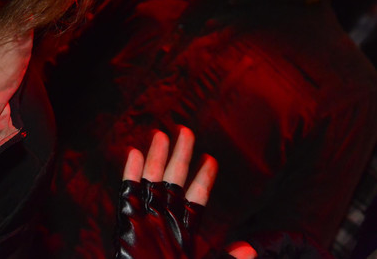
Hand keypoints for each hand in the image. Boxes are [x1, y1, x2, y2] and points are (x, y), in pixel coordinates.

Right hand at [114, 126, 217, 258]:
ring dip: (156, 158)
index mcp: (186, 233)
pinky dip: (130, 173)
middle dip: (180, 156)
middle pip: (173, 181)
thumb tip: (249, 249)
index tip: (211, 159)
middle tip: (185, 130)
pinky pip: (128, 194)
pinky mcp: (127, 225)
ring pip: (152, 182)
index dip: (203, 179)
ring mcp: (146, 221)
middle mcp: (165, 222)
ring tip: (161, 134)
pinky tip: (133, 153)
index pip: (196, 199)